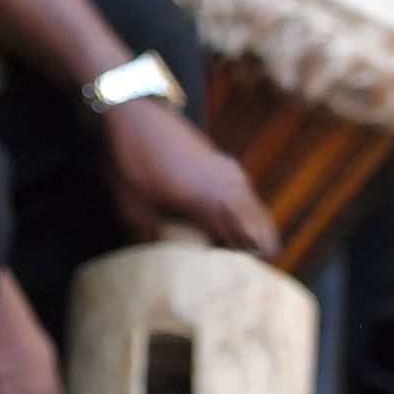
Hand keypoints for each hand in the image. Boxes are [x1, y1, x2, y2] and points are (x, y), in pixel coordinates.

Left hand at [101, 99, 277, 256]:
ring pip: (254, 213)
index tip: (231, 283)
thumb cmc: (131, 158)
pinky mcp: (221, 162)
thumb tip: (156, 264)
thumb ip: (149, 238)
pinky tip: (209, 225)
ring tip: (216, 252)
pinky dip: (236, 214)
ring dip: (243, 233)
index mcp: (218, 202)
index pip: (257, 245)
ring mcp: (230, 171)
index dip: (249, 268)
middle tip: (224, 273)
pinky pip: (242, 197)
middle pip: (263, 231)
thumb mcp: (131, 206)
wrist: (130, 109)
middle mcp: (234, 186)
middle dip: (250, 254)